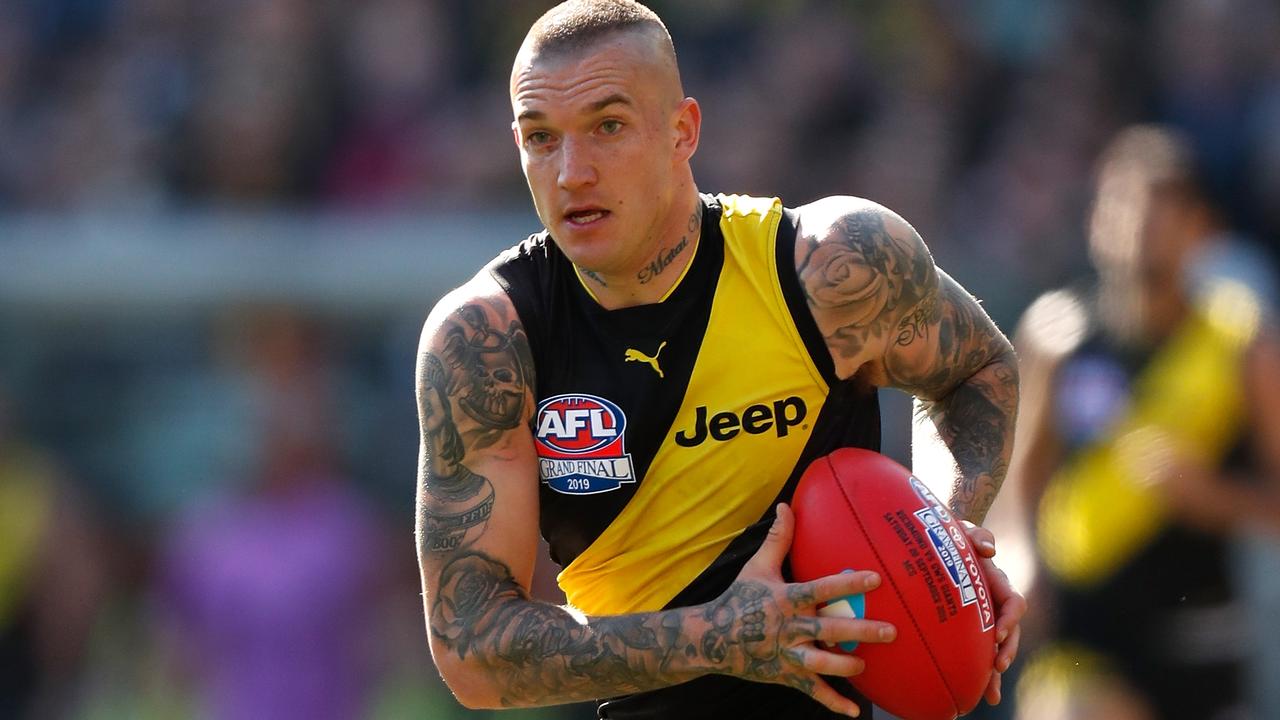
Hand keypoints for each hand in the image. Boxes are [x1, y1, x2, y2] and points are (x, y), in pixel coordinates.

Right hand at [713, 504, 895, 717]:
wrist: (713, 639)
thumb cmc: (739, 599)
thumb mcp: (757, 567)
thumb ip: (778, 539)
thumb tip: (786, 505)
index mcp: (786, 599)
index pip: (821, 590)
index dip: (847, 583)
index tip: (875, 578)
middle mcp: (789, 628)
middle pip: (829, 630)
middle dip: (861, 631)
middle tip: (891, 631)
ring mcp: (788, 655)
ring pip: (822, 663)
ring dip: (846, 666)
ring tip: (865, 665)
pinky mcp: (786, 675)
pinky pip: (812, 691)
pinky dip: (832, 703)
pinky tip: (854, 712)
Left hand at [960, 521, 1025, 705]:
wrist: (942, 542)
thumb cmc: (954, 534)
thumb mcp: (965, 529)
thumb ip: (978, 533)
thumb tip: (989, 548)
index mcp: (998, 583)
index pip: (1012, 603)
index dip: (1009, 620)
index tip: (997, 634)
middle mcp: (996, 602)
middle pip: (1010, 631)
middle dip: (1007, 651)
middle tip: (997, 666)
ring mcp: (985, 616)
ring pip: (998, 647)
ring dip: (996, 670)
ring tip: (991, 693)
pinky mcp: (971, 626)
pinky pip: (980, 651)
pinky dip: (982, 673)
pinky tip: (980, 695)